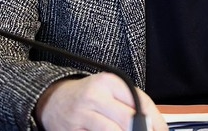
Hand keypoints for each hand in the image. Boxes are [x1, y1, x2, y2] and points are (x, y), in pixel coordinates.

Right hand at [36, 72, 167, 130]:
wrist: (52, 99)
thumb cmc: (88, 96)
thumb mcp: (110, 90)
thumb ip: (131, 102)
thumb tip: (154, 124)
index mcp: (109, 82)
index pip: (140, 101)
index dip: (155, 120)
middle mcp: (95, 95)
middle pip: (128, 119)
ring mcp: (82, 114)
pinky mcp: (72, 130)